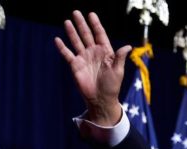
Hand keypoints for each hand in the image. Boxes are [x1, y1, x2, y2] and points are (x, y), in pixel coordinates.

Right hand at [55, 10, 130, 125]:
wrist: (100, 99)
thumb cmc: (112, 86)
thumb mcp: (118, 71)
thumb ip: (120, 57)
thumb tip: (128, 46)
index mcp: (105, 52)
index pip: (100, 34)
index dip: (95, 24)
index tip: (91, 14)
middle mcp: (93, 53)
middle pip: (86, 35)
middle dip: (81, 24)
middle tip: (76, 12)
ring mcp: (84, 58)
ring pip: (76, 41)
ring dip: (72, 32)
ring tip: (67, 21)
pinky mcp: (75, 66)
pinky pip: (67, 54)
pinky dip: (62, 47)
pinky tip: (57, 39)